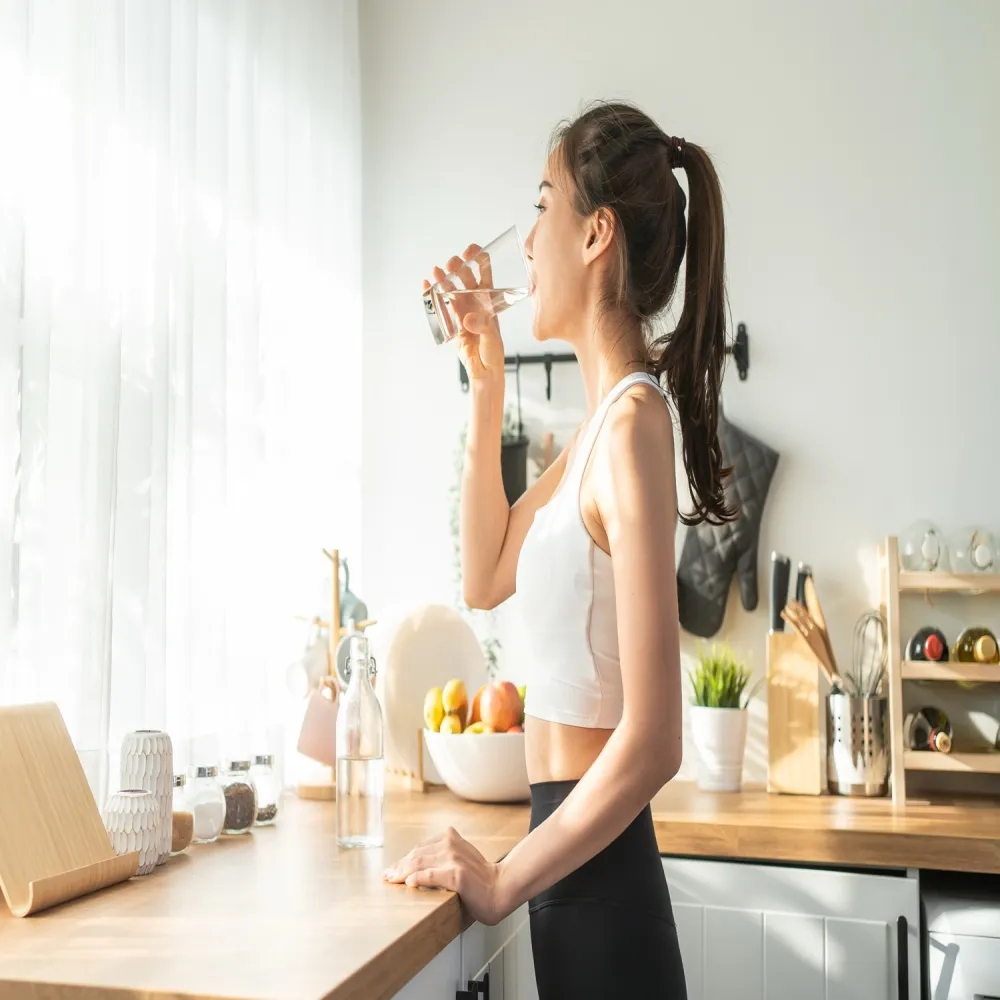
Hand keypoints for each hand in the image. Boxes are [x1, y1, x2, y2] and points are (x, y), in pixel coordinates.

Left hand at [383, 826, 507, 925]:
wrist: (501, 889)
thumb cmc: (481, 879)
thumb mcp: (460, 858)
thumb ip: (442, 856)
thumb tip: (416, 867)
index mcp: (451, 837)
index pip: (420, 848)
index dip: (404, 859)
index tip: (393, 868)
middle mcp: (451, 844)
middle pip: (416, 855)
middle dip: (399, 866)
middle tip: (387, 876)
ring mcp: (453, 859)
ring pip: (419, 863)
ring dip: (402, 873)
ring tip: (392, 880)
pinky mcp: (456, 875)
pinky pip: (430, 875)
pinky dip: (417, 878)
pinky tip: (408, 883)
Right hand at [423, 244, 504, 382]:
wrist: (483, 371)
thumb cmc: (493, 354)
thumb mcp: (492, 339)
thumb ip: (482, 327)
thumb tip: (469, 318)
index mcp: (489, 302)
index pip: (486, 274)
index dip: (479, 259)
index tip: (470, 251)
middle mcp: (475, 303)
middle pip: (466, 279)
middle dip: (458, 267)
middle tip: (451, 263)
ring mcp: (462, 311)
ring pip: (451, 290)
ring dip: (443, 279)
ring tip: (435, 271)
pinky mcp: (451, 322)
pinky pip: (440, 306)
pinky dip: (432, 295)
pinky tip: (425, 285)